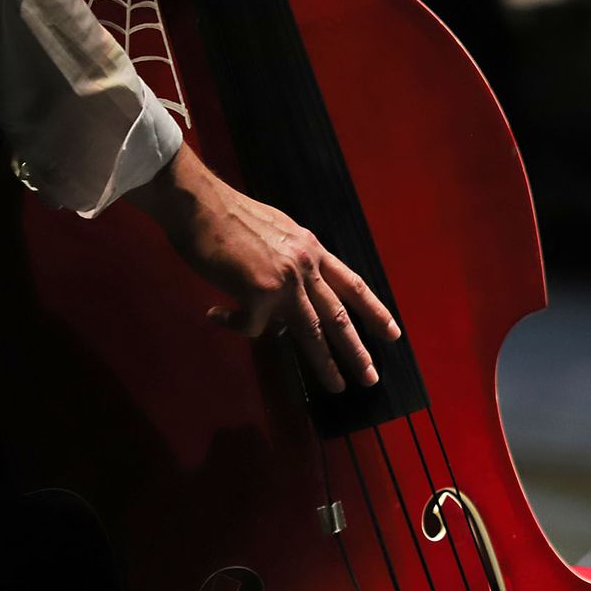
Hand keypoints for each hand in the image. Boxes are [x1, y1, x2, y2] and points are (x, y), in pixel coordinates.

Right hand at [128, 144, 399, 392]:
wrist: (199, 204)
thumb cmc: (228, 215)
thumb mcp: (277, 232)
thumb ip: (291, 262)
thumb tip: (292, 294)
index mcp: (311, 249)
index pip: (353, 284)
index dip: (374, 310)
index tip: (392, 333)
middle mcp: (305, 266)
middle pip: (338, 316)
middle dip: (358, 350)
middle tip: (371, 376)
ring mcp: (284, 281)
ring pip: (312, 333)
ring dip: (325, 364)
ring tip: (337, 386)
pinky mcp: (257, 294)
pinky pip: (251, 327)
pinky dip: (234, 325)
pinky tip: (217, 315)